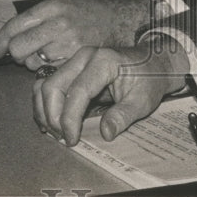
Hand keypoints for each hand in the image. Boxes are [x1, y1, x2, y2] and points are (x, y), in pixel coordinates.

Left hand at [0, 0, 157, 69]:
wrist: (120, 22)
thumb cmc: (89, 14)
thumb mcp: (63, 5)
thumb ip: (38, 19)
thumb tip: (9, 38)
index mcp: (52, 7)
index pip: (14, 26)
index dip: (0, 41)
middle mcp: (59, 24)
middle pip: (18, 48)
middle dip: (17, 54)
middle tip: (25, 53)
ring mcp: (68, 43)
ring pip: (32, 62)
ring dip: (35, 62)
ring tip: (50, 54)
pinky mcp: (76, 60)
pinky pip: (49, 71)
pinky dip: (49, 70)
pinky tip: (59, 61)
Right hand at [33, 37, 188, 145]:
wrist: (152, 62)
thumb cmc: (149, 79)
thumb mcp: (143, 100)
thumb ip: (124, 115)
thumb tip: (105, 133)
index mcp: (103, 61)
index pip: (76, 91)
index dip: (69, 119)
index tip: (72, 140)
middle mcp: (84, 57)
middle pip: (52, 86)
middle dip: (52, 117)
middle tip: (64, 138)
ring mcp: (75, 61)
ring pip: (44, 85)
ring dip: (45, 112)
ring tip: (58, 132)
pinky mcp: (71, 69)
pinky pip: (48, 86)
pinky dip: (45, 105)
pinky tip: (53, 122)